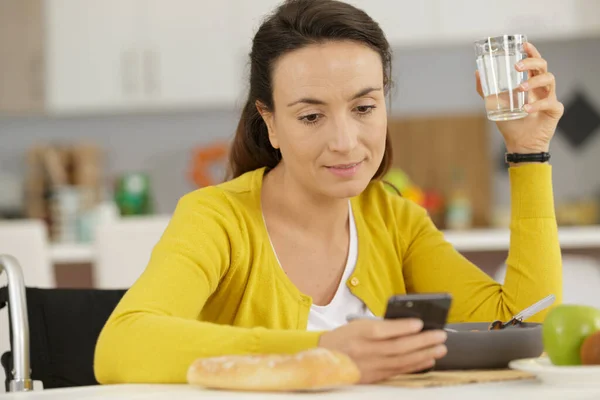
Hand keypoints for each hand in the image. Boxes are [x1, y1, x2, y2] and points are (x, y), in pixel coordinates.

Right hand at [318, 318, 446, 382]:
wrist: (324, 359)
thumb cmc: (345, 337)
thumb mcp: (358, 325)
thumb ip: (381, 325)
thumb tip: (410, 325)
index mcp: (359, 333)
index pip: (383, 330)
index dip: (403, 327)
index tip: (420, 323)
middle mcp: (364, 351)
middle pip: (397, 347)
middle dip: (422, 341)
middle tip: (440, 335)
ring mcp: (369, 366)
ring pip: (401, 361)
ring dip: (423, 354)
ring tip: (440, 348)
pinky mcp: (374, 377)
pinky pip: (398, 371)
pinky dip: (415, 365)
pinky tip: (428, 360)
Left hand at [476, 42, 563, 153]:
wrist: (518, 143)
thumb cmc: (510, 123)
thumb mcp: (494, 104)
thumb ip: (485, 90)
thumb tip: (477, 72)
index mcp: (530, 83)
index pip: (534, 63)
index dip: (532, 52)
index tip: (524, 44)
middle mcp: (541, 88)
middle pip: (543, 66)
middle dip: (531, 62)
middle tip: (517, 66)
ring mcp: (550, 97)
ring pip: (549, 79)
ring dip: (533, 81)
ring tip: (520, 89)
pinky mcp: (555, 110)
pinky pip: (549, 102)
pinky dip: (536, 104)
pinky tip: (525, 109)